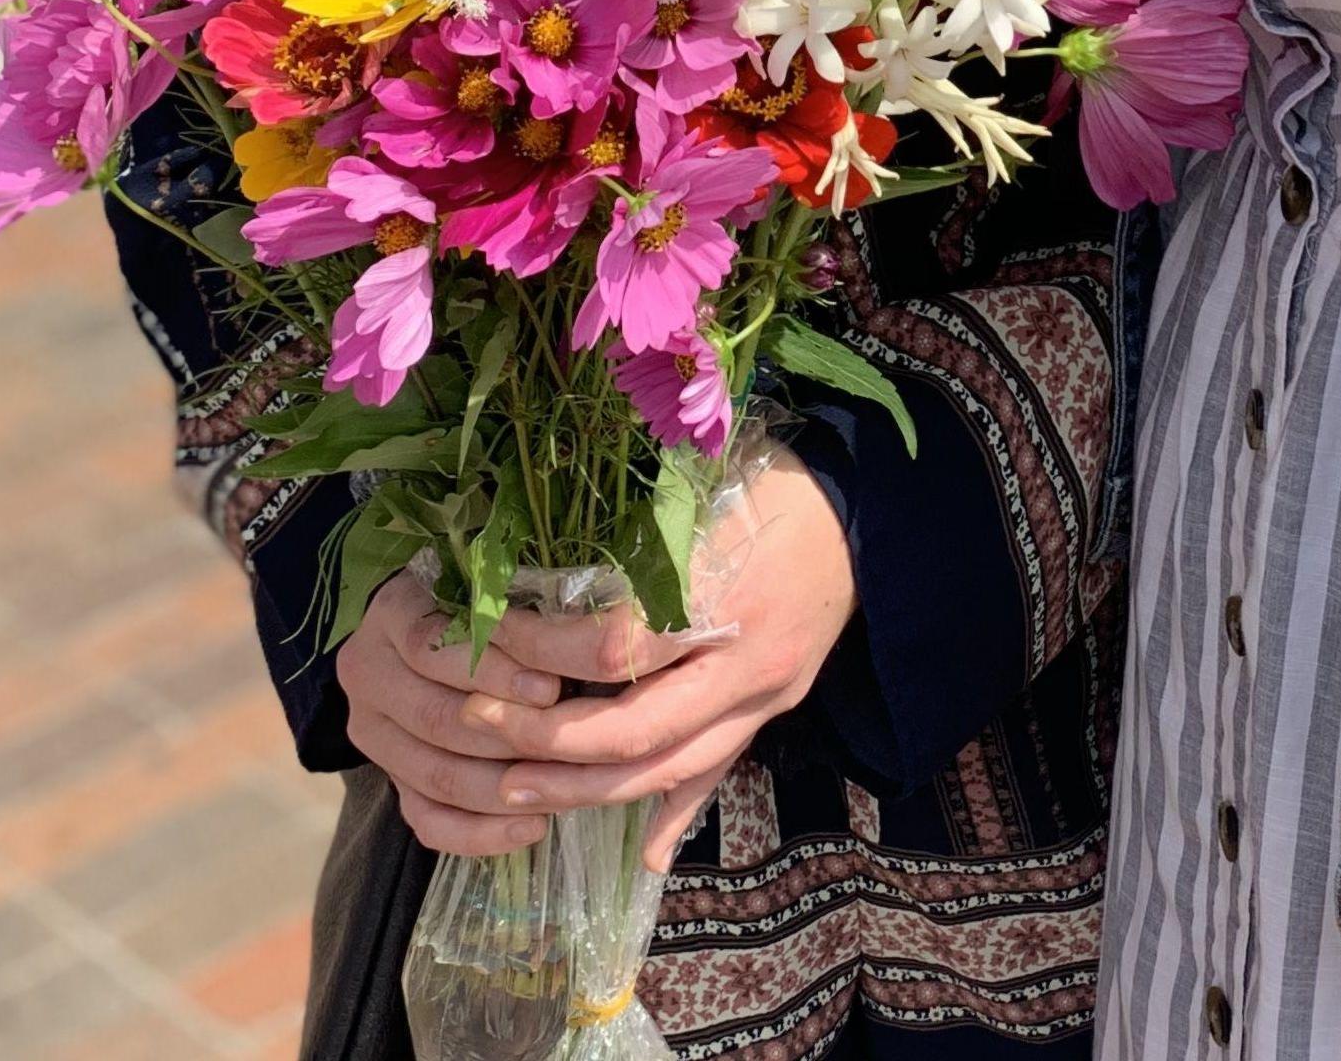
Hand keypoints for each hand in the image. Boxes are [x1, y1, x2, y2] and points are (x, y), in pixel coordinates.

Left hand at [333, 461, 859, 867]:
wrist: (862, 515)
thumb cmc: (768, 486)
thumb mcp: (702, 494)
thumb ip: (632, 538)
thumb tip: (536, 571)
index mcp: (722, 590)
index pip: (618, 644)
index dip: (544, 652)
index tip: (489, 641)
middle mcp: (747, 660)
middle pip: (636, 730)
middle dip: (548, 741)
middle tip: (478, 731)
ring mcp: (765, 696)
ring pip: (667, 770)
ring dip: (583, 791)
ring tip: (511, 788)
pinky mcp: (774, 712)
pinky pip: (716, 773)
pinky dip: (672, 815)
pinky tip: (637, 854)